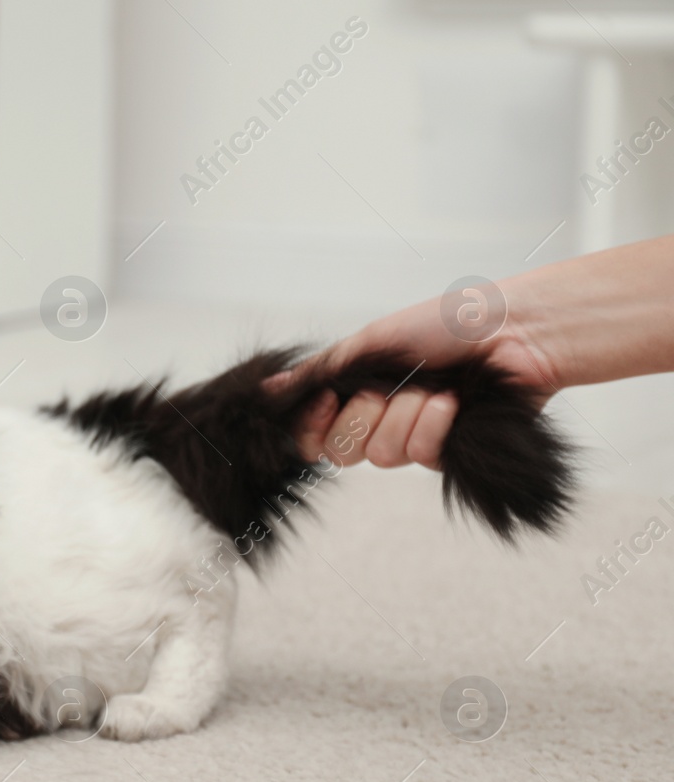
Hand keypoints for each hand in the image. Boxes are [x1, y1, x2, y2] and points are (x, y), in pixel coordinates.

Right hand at [269, 294, 561, 470]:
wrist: (512, 332)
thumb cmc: (446, 324)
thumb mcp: (371, 341)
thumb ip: (321, 370)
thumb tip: (268, 389)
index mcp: (356, 391)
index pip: (312, 435)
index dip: (311, 427)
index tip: (326, 401)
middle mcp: (379, 419)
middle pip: (340, 452)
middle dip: (362, 418)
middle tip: (385, 389)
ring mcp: (411, 437)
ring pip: (379, 456)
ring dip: (405, 416)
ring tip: (434, 388)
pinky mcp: (444, 453)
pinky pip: (418, 455)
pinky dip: (432, 424)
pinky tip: (452, 403)